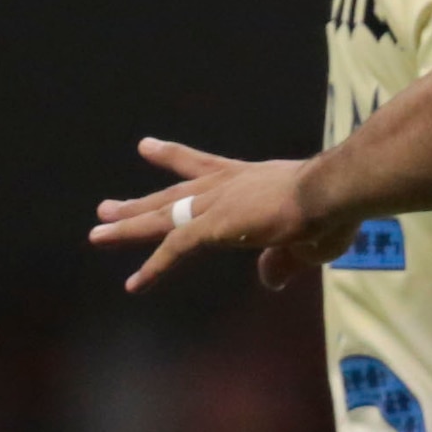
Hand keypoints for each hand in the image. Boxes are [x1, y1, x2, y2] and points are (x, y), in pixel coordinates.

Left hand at [89, 141, 344, 295]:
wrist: (332, 192)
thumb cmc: (335, 208)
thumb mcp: (307, 239)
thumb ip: (282, 260)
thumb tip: (269, 279)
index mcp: (249, 179)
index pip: (203, 166)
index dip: (173, 157)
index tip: (145, 147)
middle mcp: (226, 186)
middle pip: (172, 192)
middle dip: (139, 202)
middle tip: (105, 206)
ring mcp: (216, 204)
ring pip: (162, 217)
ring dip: (128, 227)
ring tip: (97, 232)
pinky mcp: (214, 226)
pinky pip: (174, 250)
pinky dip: (154, 268)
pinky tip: (135, 284)